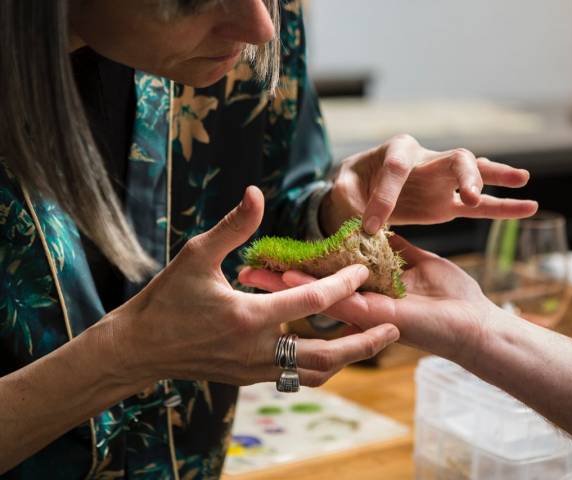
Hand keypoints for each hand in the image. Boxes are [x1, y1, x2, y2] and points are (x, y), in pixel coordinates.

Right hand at [108, 186, 399, 387]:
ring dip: (347, 358)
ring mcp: (255, 370)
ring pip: (314, 372)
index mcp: (248, 317)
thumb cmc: (166, 299)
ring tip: (372, 341)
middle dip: (364, 341)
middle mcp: (257, 351)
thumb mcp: (196, 256)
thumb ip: (233, 227)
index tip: (364, 268)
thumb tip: (257, 192)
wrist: (139, 348)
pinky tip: (333, 349)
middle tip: (394, 328)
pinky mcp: (250, 378)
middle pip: (326, 355)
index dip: (344, 283)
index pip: (313, 300)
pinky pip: (295, 376)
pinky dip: (320, 363)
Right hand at [238, 235, 494, 367]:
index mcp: (368, 294)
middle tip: (246, 269)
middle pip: (310, 292)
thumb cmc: (453, 297)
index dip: (297, 266)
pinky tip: (286, 276)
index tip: (272, 255)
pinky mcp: (373, 318)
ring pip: (315, 300)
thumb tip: (380, 230)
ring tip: (254, 273)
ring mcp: (363, 316)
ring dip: (284, 287)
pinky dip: (310, 290)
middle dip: (276, 282)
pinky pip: (337, 303)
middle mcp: (359, 308)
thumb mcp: (418, 262)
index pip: (324, 278)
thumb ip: (395, 248)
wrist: (477, 323)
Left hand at [321, 134, 537, 233]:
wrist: (358, 192)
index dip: (384, 197)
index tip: (372, 226)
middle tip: (470, 193)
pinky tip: (528, 206)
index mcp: (395, 151)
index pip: (397, 168)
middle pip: (454, 158)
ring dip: (495, 178)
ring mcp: (441, 181)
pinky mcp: (448, 202)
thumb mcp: (342, 190)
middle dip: (464, 174)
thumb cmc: (350, 186)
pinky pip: (479, 205)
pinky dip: (502, 206)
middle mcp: (425, 159)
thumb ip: (349, 200)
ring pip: (474, 175)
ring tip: (522, 179)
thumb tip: (364, 223)